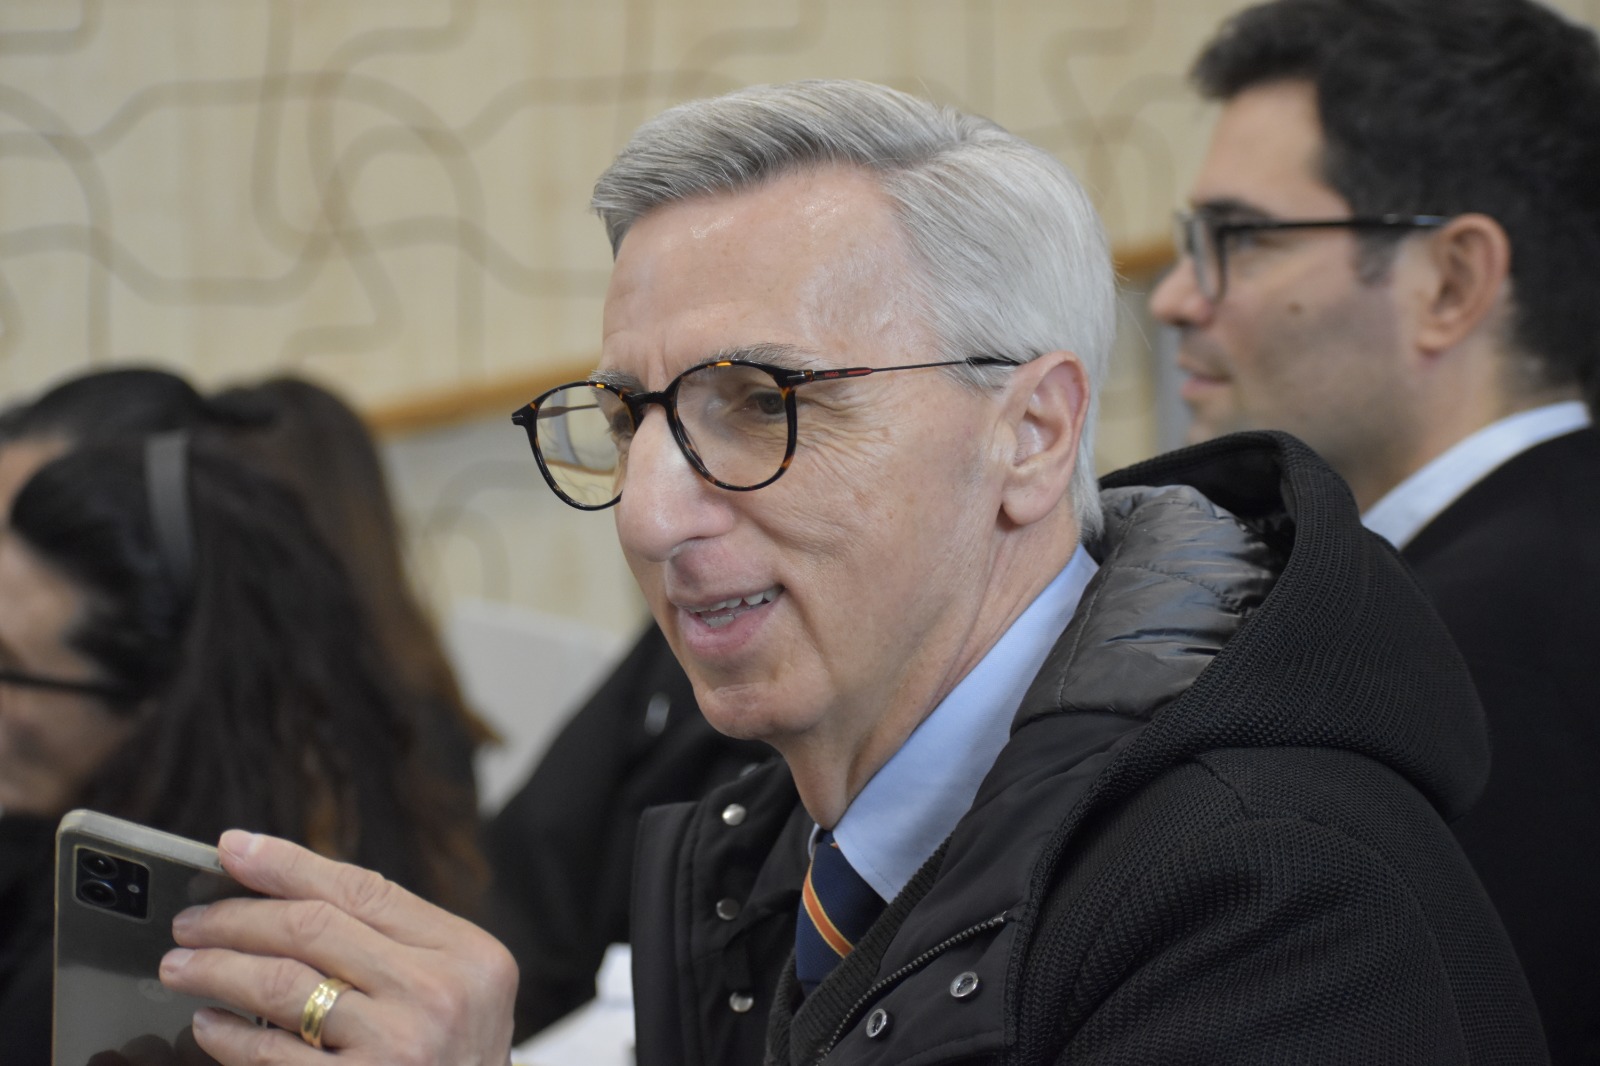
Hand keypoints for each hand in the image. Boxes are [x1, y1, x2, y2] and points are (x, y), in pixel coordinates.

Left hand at [159, 831, 517, 1065]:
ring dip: (216, 968)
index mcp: (465, 953)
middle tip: (191, 921)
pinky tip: (208, 1023)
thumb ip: (393, 944)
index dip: (289, 864)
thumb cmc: (454, 1062)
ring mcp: (396, 1046)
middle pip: (314, 928)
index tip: (235, 848)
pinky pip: (269, 1053)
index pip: (363, 889)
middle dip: (236, 917)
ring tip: (181, 965)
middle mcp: (434, 993)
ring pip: (281, 984)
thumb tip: (289, 897)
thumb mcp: (455, 990)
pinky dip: (227, 1035)